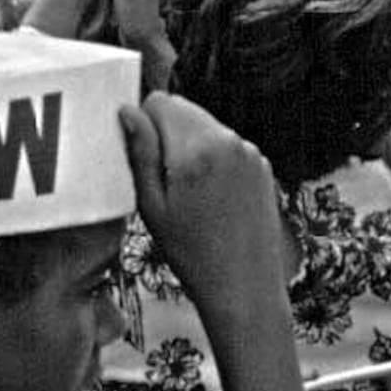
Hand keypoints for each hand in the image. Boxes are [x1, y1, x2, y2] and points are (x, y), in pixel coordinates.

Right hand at [120, 90, 289, 326]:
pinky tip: (213, 199)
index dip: (144, 127)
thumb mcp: (152, 207)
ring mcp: (250, 152)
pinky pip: (227, 145)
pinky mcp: (262, 165)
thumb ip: (140, 153)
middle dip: (168, 135)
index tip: (145, 161)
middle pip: (184, 110)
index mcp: (197, 148)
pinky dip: (214, 160)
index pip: (159, 101)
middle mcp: (228, 141)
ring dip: (191, 147)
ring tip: (192, 196)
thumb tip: (128, 112)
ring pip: (205, 127)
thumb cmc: (194, 255)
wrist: (245, 289)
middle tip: (166, 183)